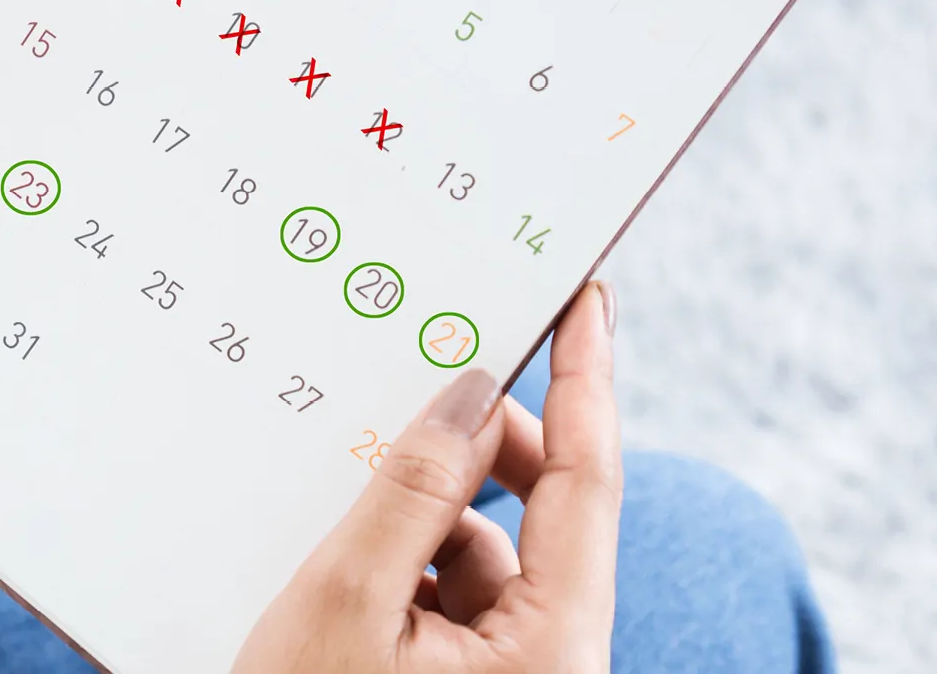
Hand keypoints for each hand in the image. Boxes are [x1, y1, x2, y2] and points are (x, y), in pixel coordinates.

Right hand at [232, 282, 620, 673]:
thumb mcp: (347, 606)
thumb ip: (411, 490)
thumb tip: (468, 394)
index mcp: (554, 651)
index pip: (589, 483)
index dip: (590, 380)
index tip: (588, 299)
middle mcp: (553, 663)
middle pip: (543, 516)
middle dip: (478, 455)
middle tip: (419, 395)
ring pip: (488, 554)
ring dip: (425, 518)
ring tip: (349, 521)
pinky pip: (457, 592)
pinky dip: (408, 563)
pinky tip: (347, 572)